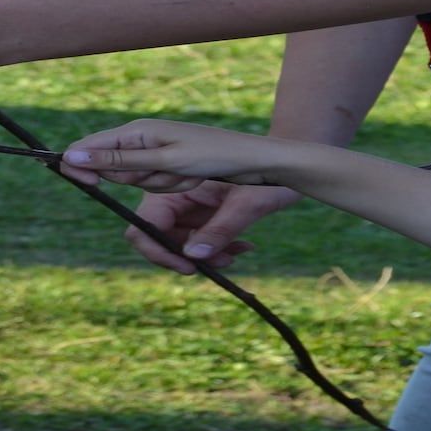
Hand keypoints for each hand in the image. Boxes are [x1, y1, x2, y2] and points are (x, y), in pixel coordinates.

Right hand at [61, 119, 291, 194]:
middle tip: (172, 174)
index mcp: (138, 132)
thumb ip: (119, 160)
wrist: (256, 160)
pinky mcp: (170, 168)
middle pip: (116, 173)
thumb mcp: (165, 161)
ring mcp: (157, 156)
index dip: (82, 167)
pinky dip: (178, 190)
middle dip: (141, 181)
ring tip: (191, 175)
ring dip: (166, 187)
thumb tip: (72, 156)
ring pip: (140, 185)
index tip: (89, 186)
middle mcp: (143, 141)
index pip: (91, 147)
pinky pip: (160, 188)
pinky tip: (196, 179)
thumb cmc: (214, 153)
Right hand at [61, 120, 306, 271]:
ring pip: (167, 238)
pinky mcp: (193, 204)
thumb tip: (71, 160)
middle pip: (139, 223)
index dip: (85, 177)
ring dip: (196, 251)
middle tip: (189, 266)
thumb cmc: (230, 154)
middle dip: (166, 248)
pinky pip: (189, 238)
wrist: (283, 168)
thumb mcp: (176, 163)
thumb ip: (124, 164)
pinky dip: (212, 246)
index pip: (95, 159)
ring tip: (235, 250)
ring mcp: (174, 188)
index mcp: (143, 142)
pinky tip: (242, 247)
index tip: (103, 212)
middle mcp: (154, 166)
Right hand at [117, 182, 297, 272]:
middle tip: (220, 263)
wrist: (286, 163)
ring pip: (181, 244)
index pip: (144, 224)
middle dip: (184, 257)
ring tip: (238, 252)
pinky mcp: (203, 214)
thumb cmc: (271, 175)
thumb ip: (221, 228)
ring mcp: (188, 205)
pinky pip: (199, 241)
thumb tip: (192, 257)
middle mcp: (175, 194)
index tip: (187, 266)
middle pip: (159, 239)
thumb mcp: (249, 202)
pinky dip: (217, 249)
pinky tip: (244, 246)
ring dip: (205, 256)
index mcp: (175, 182)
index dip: (156, 250)